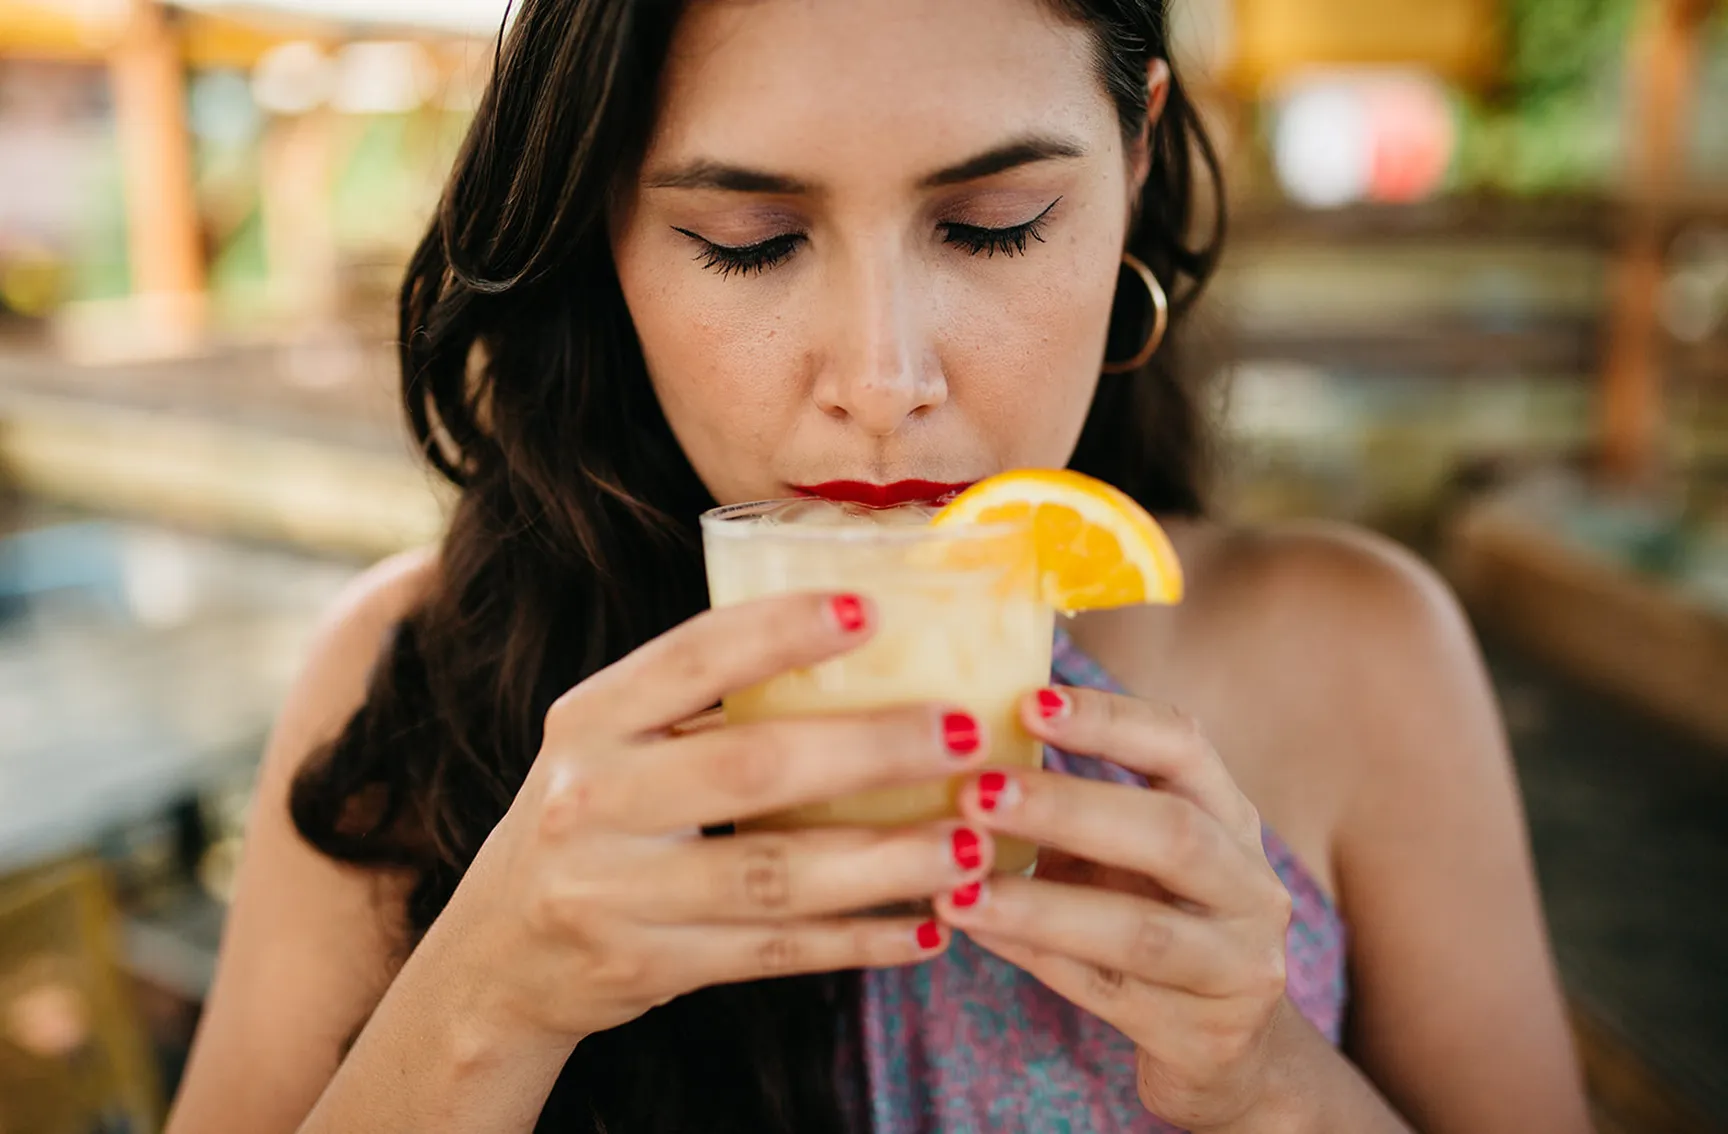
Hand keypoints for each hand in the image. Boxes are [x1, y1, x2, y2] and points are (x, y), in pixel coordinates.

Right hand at [433, 592, 994, 1047]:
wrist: (499, 956)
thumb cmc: (593, 818)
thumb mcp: (614, 745)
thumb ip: (703, 706)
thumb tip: (868, 652)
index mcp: (591, 719)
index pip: (689, 658)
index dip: (779, 632)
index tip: (870, 611)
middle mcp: (591, 801)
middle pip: (750, 769)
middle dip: (870, 750)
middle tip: (965, 734)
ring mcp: (615, 893)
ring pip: (775, 876)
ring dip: (887, 860)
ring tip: (972, 843)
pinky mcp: (649, 967)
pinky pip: (774, 954)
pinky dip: (859, 942)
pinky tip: (929, 927)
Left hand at [934, 686, 1293, 1131]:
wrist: (1224, 1053)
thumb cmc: (1151, 922)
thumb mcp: (1130, 856)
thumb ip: (1071, 806)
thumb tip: (956, 745)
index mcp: (1231, 819)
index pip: (1184, 745)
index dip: (1110, 720)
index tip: (1027, 702)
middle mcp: (1250, 886)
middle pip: (1173, 833)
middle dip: (1068, 809)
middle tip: (975, 793)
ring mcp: (1237, 967)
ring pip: (1140, 930)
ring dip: (1038, 906)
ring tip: (954, 891)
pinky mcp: (1204, 1038)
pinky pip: (1107, 992)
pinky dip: (1034, 958)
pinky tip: (974, 932)